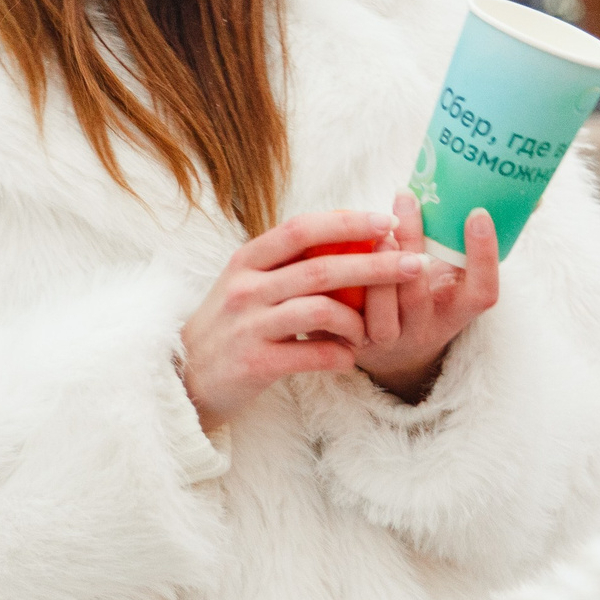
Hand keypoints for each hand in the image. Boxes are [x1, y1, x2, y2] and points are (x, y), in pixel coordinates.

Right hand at [179, 210, 420, 433]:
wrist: (185, 378)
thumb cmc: (229, 326)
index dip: (347, 222)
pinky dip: (340, 355)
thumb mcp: (247, 284)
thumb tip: (347, 232)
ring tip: (369, 331)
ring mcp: (249, 325)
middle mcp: (245, 288)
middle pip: (321, 268)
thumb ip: (287, 263)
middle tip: (415, 264)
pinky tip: (347, 358)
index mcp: (246, 261)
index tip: (387, 221)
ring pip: (321, 309)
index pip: (301, 229)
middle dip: (375, 264)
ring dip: (358, 319)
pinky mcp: (255, 363)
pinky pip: (313, 354)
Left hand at [356, 193, 499, 403]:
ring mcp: (387, 343)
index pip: (481, 292)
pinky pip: (344, 320)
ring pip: (381, 314)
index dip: (483, 256)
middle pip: (419, 295)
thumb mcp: (455, 276)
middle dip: (414, 242)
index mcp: (457, 314)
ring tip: (374, 228)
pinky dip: (340, 285)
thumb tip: (533, 195)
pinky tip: (336, 250)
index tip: (477, 212)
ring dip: (375, 268)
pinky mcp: (352, 344)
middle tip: (407, 197)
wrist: (389, 353)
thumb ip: (479, 240)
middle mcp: (425, 333)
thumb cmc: (427, 295)